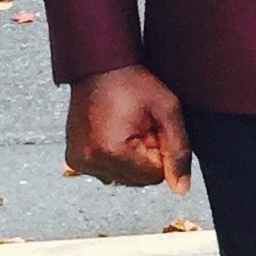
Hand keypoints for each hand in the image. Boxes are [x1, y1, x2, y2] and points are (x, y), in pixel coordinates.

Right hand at [65, 67, 191, 194]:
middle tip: (139, 125)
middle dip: (144, 158)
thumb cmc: (133, 83)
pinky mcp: (74, 159)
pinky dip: (113, 158)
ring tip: (125, 127)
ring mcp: (79, 161)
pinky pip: (105, 171)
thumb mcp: (168, 111)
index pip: (154, 177)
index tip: (152, 128)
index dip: (160, 152)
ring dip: (129, 159)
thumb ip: (178, 151)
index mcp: (113, 152)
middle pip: (136, 181)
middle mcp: (91, 161)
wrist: (99, 65)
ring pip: (121, 178)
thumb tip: (181, 190)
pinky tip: (112, 133)